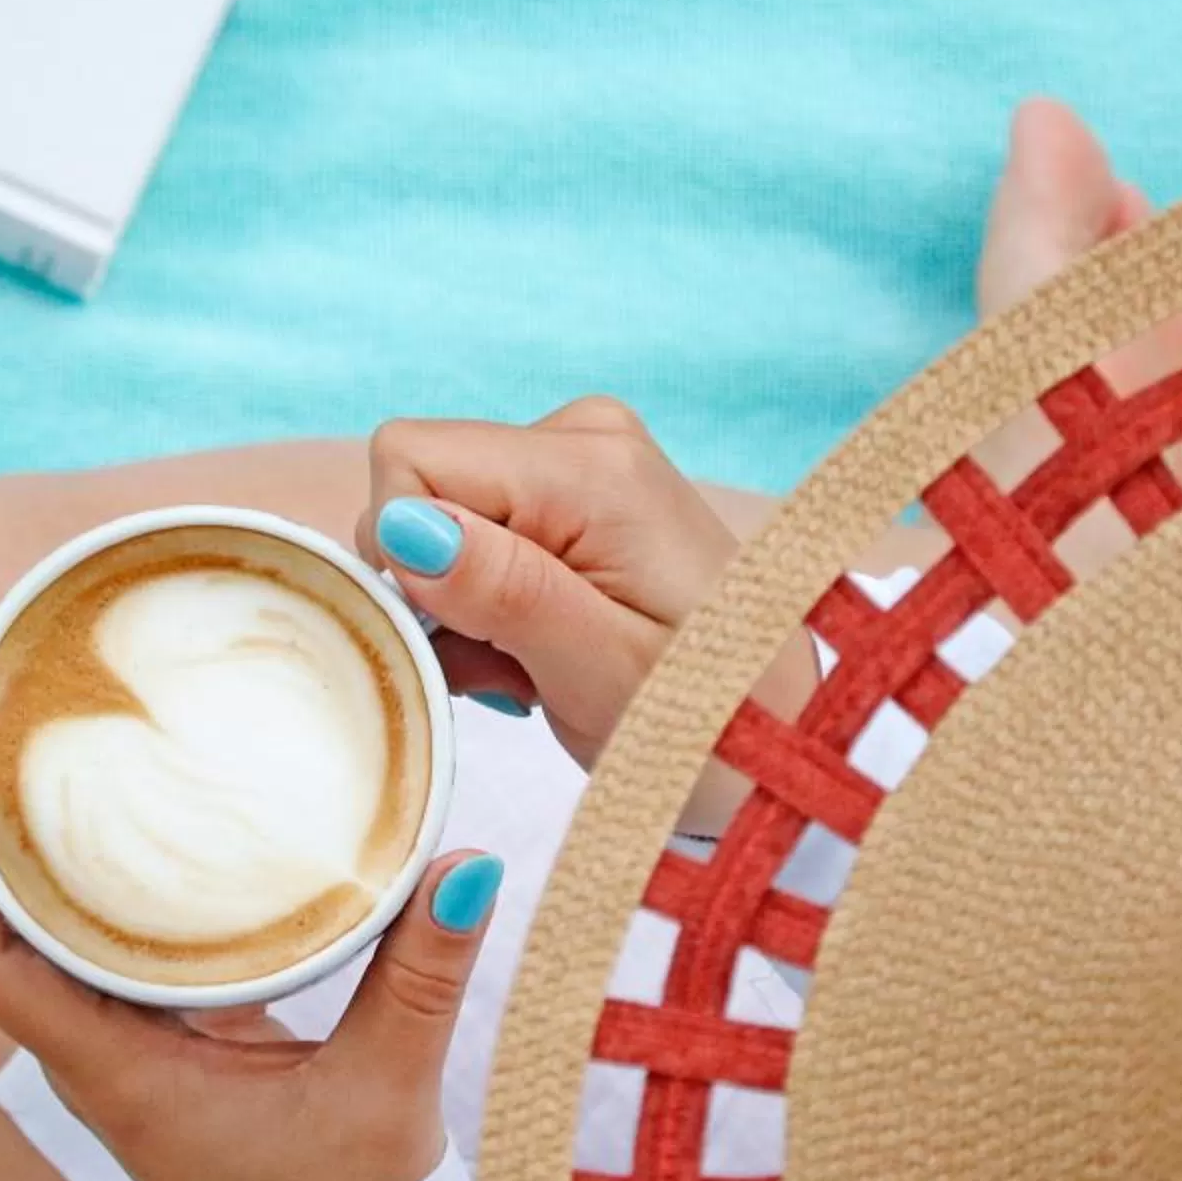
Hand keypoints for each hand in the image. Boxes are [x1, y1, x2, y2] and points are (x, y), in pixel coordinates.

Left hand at [0, 634, 505, 1180]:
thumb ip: (424, 977)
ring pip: (13, 900)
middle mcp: (84, 1039)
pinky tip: (66, 759)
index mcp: (111, 1067)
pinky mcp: (142, 1011)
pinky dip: (50, 833)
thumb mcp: (388, 1091)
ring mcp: (106, 1023)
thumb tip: (466, 861)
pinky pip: (69, 910)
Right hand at [357, 397, 816, 787]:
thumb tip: (402, 527)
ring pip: (441, 517)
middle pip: (421, 483)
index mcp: (591, 465)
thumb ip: (502, 592)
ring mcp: (584, 461)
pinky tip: (544, 649)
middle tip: (517, 663)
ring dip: (463, 606)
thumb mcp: (599, 671)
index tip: (471, 634)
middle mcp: (584, 437)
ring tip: (539, 665)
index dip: (408, 557)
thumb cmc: (707, 719)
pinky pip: (478, 534)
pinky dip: (489, 604)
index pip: (411, 459)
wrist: (779, 743)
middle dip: (435, 585)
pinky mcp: (579, 497)